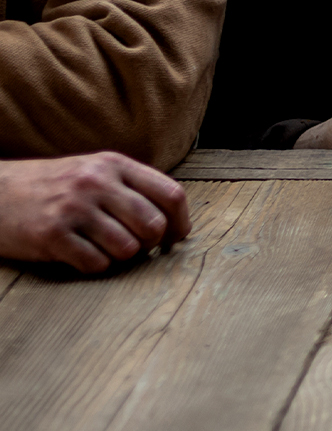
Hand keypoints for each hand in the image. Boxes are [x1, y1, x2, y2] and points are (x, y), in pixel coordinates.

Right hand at [0, 153, 190, 273]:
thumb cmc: (53, 185)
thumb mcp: (94, 170)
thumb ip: (132, 187)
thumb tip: (173, 220)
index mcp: (114, 164)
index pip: (170, 194)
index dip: (181, 222)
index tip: (176, 237)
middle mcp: (96, 183)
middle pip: (153, 224)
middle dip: (151, 244)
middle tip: (138, 247)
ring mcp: (73, 208)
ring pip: (127, 248)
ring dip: (121, 256)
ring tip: (104, 247)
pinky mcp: (51, 235)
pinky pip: (96, 263)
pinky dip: (95, 265)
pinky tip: (82, 254)